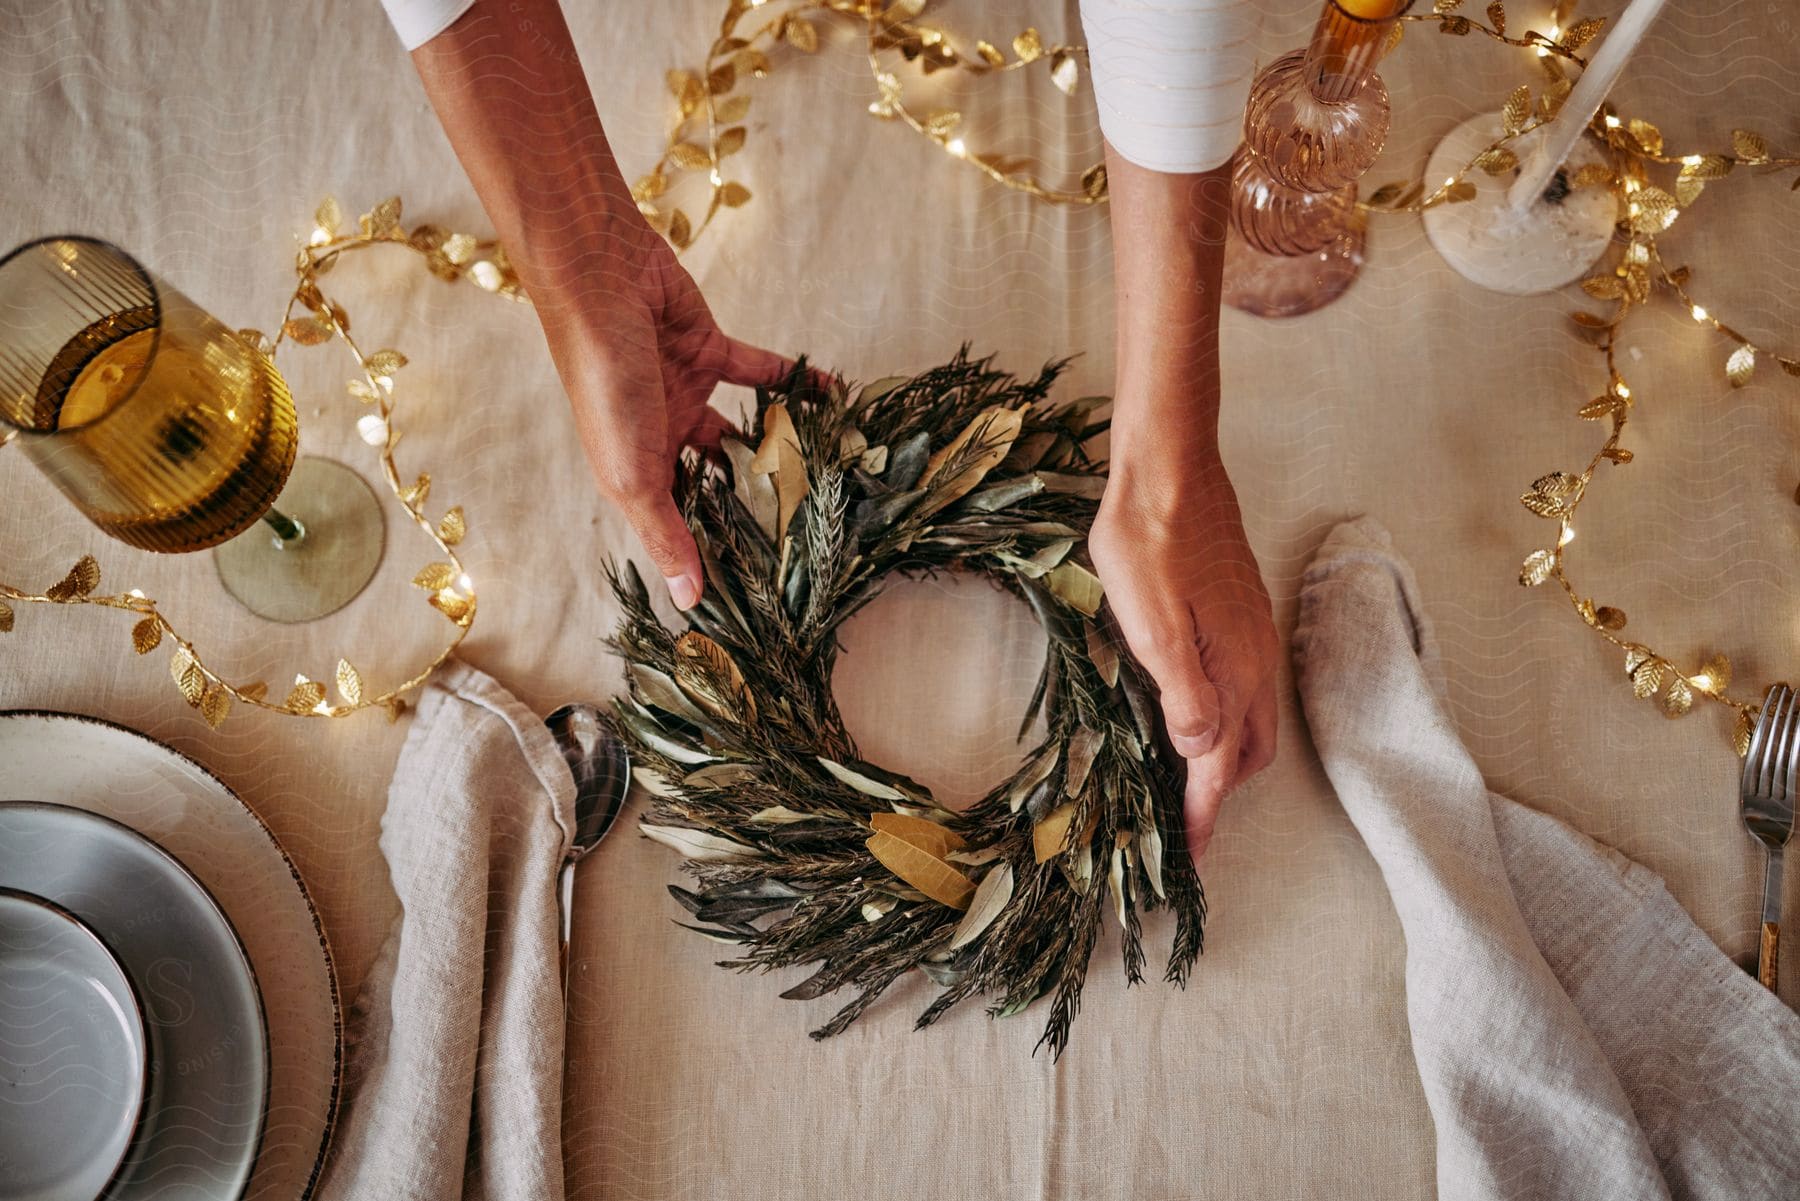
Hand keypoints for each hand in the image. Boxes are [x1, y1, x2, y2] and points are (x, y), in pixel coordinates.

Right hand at [539, 217, 793, 610]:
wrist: (599, 280)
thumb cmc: (605, 382)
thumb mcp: (632, 472)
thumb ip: (664, 532)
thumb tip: (689, 600)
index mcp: (635, 474)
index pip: (680, 526)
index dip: (715, 555)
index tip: (762, 587)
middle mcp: (660, 438)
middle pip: (715, 483)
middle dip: (753, 505)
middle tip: (809, 532)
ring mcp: (686, 392)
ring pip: (742, 431)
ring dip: (779, 446)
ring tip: (829, 470)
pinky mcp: (710, 351)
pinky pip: (762, 374)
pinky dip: (795, 383)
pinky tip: (833, 396)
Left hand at [1088, 438, 1278, 864]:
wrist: (1171, 469)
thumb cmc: (1149, 544)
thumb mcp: (1150, 624)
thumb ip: (1180, 692)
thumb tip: (1200, 754)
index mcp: (1233, 671)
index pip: (1222, 768)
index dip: (1205, 818)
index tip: (1190, 859)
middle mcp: (1254, 660)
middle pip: (1248, 754)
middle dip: (1220, 797)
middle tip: (1183, 827)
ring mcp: (1253, 636)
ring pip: (1252, 721)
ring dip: (1226, 761)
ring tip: (1187, 784)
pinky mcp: (1242, 615)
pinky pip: (1246, 688)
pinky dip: (1227, 721)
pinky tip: (1195, 714)